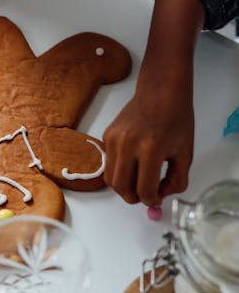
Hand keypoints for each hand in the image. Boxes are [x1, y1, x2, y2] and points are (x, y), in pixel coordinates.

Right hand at [103, 88, 193, 205]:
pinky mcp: (107, 136)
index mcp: (151, 149)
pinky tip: (134, 160)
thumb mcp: (185, 154)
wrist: (161, 91)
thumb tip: (160, 196)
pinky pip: (109, 163)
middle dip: (133, 198)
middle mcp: (128, 144)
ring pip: (110, 178)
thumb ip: (176, 181)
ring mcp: (114, 139)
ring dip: (123, 186)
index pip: (145, 190)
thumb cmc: (176, 118)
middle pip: (121, 188)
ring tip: (138, 180)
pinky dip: (120, 169)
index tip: (156, 198)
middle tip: (144, 195)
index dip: (152, 200)